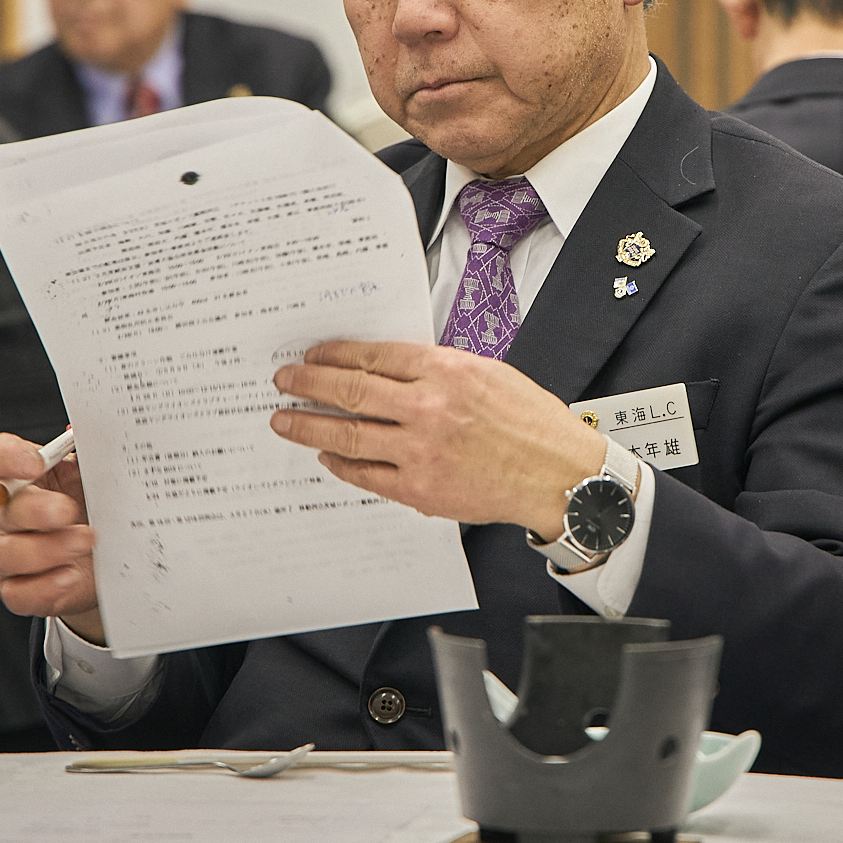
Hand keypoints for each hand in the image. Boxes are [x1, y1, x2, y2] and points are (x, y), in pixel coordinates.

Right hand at [0, 432, 104, 644]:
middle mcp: (9, 514)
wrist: (110, 558)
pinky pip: (17, 593)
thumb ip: (91, 452)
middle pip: (3, 509)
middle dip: (37, 510)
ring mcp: (10, 553)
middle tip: (69, 511)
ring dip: (49, 549)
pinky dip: (44, 586)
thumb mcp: (98, 475)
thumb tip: (82, 428)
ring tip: (87, 542)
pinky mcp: (19, 589)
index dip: (6, 458)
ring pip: (9, 553)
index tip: (35, 462)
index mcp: (25, 478)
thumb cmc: (97, 508)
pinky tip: (70, 575)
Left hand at [271, 341, 606, 536]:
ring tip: (286, 420)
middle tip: (284, 380)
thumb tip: (389, 368)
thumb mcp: (488, 373)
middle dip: (308, 383)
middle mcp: (428, 408)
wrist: (557, 473)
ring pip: (348, 434)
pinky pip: (366, 476)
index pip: (373, 355)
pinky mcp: (421, 488)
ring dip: (310, 426)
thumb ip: (438, 369)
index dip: (335, 354)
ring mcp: (420, 451)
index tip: (314, 354)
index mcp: (446, 371)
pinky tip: (329, 456)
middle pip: (350, 390)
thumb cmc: (530, 422)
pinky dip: (341, 464)